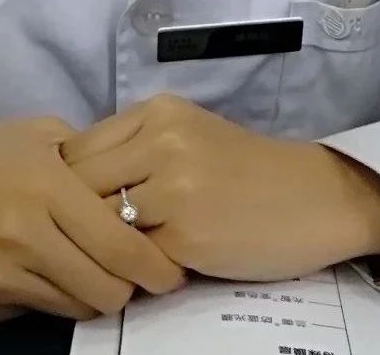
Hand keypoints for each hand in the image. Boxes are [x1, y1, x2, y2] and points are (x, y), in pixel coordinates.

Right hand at [0, 118, 183, 323]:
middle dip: (129, 287)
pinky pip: (34, 312)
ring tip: (92, 271)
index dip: (156, 265)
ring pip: (74, 308)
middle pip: (105, 290)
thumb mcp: (35, 134)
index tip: (172, 269)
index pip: (121, 245)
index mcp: (46, 186)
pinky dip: (47, 297)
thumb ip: (86, 158)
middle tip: (136, 276)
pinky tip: (39, 269)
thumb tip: (132, 185)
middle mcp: (24, 236)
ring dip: (91, 294)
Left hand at [60, 95, 379, 281]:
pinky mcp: (188, 232)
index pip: (75, 150)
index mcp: (156, 111)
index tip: (75, 212)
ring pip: (99, 223)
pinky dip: (136, 268)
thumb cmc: (244, 173)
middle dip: (76, 219)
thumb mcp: (185, 137)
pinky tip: (157, 268)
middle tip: (88, 243)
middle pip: (77, 186)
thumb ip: (132, 149)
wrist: (313, 198)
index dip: (67, 188)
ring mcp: (173, 185)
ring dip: (104, 246)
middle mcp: (160, 139)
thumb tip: (66, 184)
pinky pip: (134, 257)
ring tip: (123, 257)